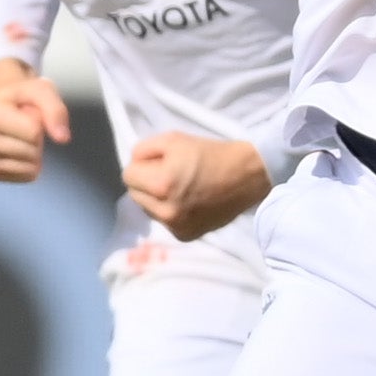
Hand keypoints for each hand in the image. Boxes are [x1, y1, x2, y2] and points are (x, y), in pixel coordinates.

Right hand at [0, 63, 69, 182]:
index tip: (29, 112)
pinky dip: (31, 166)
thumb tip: (63, 139)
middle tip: (27, 125)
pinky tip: (21, 151)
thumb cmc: (23, 97)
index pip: (32, 132)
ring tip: (23, 136)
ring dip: (36, 153)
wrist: (3, 105)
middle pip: (30, 151)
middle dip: (39, 139)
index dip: (41, 122)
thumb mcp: (42, 90)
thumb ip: (55, 110)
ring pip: (28, 167)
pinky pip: (25, 177)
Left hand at [124, 133, 270, 240]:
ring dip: (157, 200)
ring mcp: (176, 226)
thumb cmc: (211, 154)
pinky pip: (165, 221)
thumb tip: (133, 163)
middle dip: (147, 183)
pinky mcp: (186, 235)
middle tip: (170, 174)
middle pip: (135, 195)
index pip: (127, 175)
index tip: (161, 162)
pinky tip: (189, 203)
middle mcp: (165, 211)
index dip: (143, 164)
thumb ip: (143, 150)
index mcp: (161, 184)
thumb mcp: (174, 139)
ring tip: (180, 189)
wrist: (248, 176)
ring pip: (148, 210)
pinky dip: (171, 212)